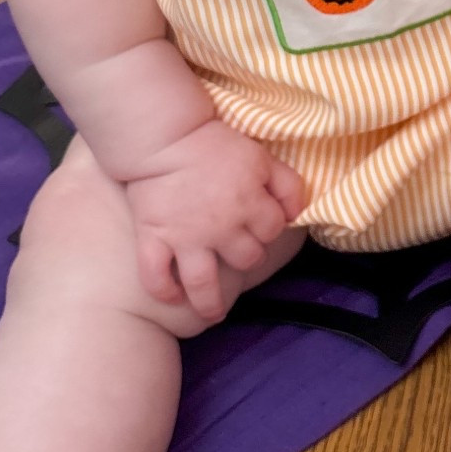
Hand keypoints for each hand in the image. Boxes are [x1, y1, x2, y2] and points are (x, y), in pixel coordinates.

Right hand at [122, 119, 304, 321]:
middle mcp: (221, 230)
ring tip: (212, 314)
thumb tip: (297, 214)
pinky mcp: (153, 238)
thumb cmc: (215, 143)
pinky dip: (163, 290)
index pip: (273, 231)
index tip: (262, 223)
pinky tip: (173, 297)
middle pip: (247, 260)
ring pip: (202, 284)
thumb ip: (287, 185)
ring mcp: (185, 239)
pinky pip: (155, 275)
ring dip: (210, 304)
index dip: (271, 228)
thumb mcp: (262, 156)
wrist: (165, 137)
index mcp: (250, 206)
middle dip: (248, 258)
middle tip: (239, 254)